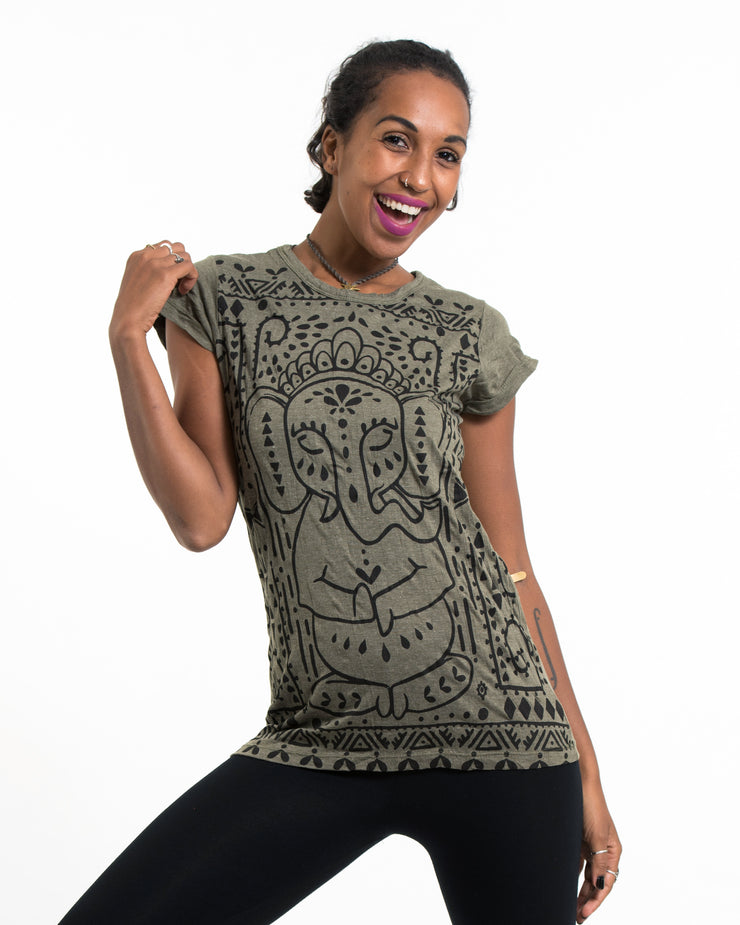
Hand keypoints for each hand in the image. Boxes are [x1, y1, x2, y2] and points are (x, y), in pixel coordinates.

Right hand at [110, 240, 197, 339]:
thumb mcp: (137, 282)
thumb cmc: (133, 308)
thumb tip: (169, 270)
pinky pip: (189, 267)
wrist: (127, 320)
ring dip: (188, 271)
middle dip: (182, 263)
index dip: (172, 261)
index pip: (163, 246)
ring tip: (181, 288)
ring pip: (185, 256)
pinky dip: (191, 278)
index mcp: (136, 256)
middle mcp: (145, 256)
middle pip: (176, 247)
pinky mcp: (165, 274)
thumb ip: (149, 271)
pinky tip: (183, 291)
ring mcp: (155, 264)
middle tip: (179, 282)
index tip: (170, 279)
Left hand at [576, 779, 621, 921]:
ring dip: (580, 892)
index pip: (606, 883)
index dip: (595, 901)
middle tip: (576, 917)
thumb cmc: (589, 805)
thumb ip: (598, 862)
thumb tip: (599, 887)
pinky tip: (564, 887)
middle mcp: (603, 851)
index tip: (583, 913)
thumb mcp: (596, 836)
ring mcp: (590, 846)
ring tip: (570, 908)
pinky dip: (571, 877)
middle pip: (596, 883)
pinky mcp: (577, 840)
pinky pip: (576, 864)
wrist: (577, 782)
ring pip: (586, 876)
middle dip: (587, 901)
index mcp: (613, 851)